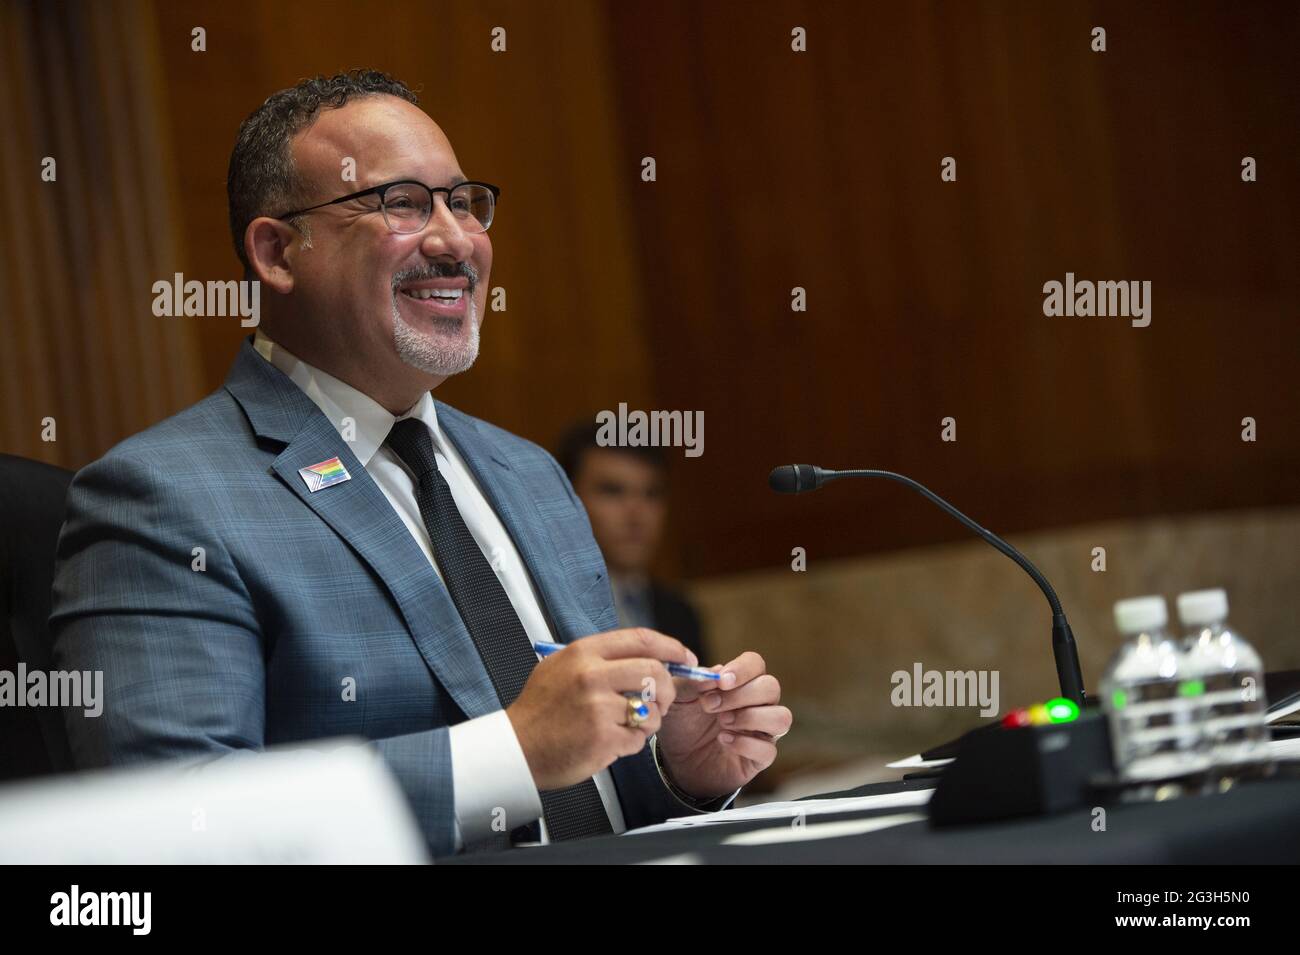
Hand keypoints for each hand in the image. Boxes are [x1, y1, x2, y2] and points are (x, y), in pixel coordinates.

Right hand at [506, 628, 696, 790]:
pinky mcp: (602, 737)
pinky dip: (632, 743)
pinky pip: (639, 738)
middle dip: (667, 689)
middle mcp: (591, 675)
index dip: (671, 648)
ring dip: (649, 721)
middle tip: (662, 701)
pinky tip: (612, 741)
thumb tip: (650, 657)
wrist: (515, 749)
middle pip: (655, 672)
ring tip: (629, 725)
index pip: (641, 639)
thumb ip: (601, 659)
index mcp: (583, 653)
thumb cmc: (539, 711)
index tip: (685, 658)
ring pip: (652, 709)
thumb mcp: (561, 667)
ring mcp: (598, 706)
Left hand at [654, 651, 791, 800]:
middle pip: (771, 687)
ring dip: (751, 717)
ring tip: (722, 722)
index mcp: (740, 682)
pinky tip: (724, 740)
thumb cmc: (682, 722)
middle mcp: (757, 704)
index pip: (756, 664)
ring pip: (781, 717)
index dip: (742, 669)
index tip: (720, 681)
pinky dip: (745, 744)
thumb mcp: (677, 697)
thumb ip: (691, 681)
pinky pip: (769, 750)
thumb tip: (712, 672)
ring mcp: (761, 731)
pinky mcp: (759, 758)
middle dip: (741, 695)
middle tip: (710, 705)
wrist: (676, 759)